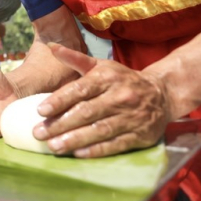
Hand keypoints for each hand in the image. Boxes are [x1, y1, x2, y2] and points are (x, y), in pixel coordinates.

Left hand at [33, 44, 170, 157]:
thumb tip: (50, 46)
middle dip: (60, 124)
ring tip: (53, 146)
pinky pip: (116, 144)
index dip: (60, 100)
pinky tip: (78, 154)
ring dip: (75, 140)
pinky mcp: (140, 135)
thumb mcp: (101, 66)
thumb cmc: (122, 80)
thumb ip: (75, 58)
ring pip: (99, 130)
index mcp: (107, 78)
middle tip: (38, 133)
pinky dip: (96, 150)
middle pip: (86, 112)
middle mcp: (119, 97)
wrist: (162, 93)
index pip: (80, 90)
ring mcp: (130, 118)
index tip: (40, 111)